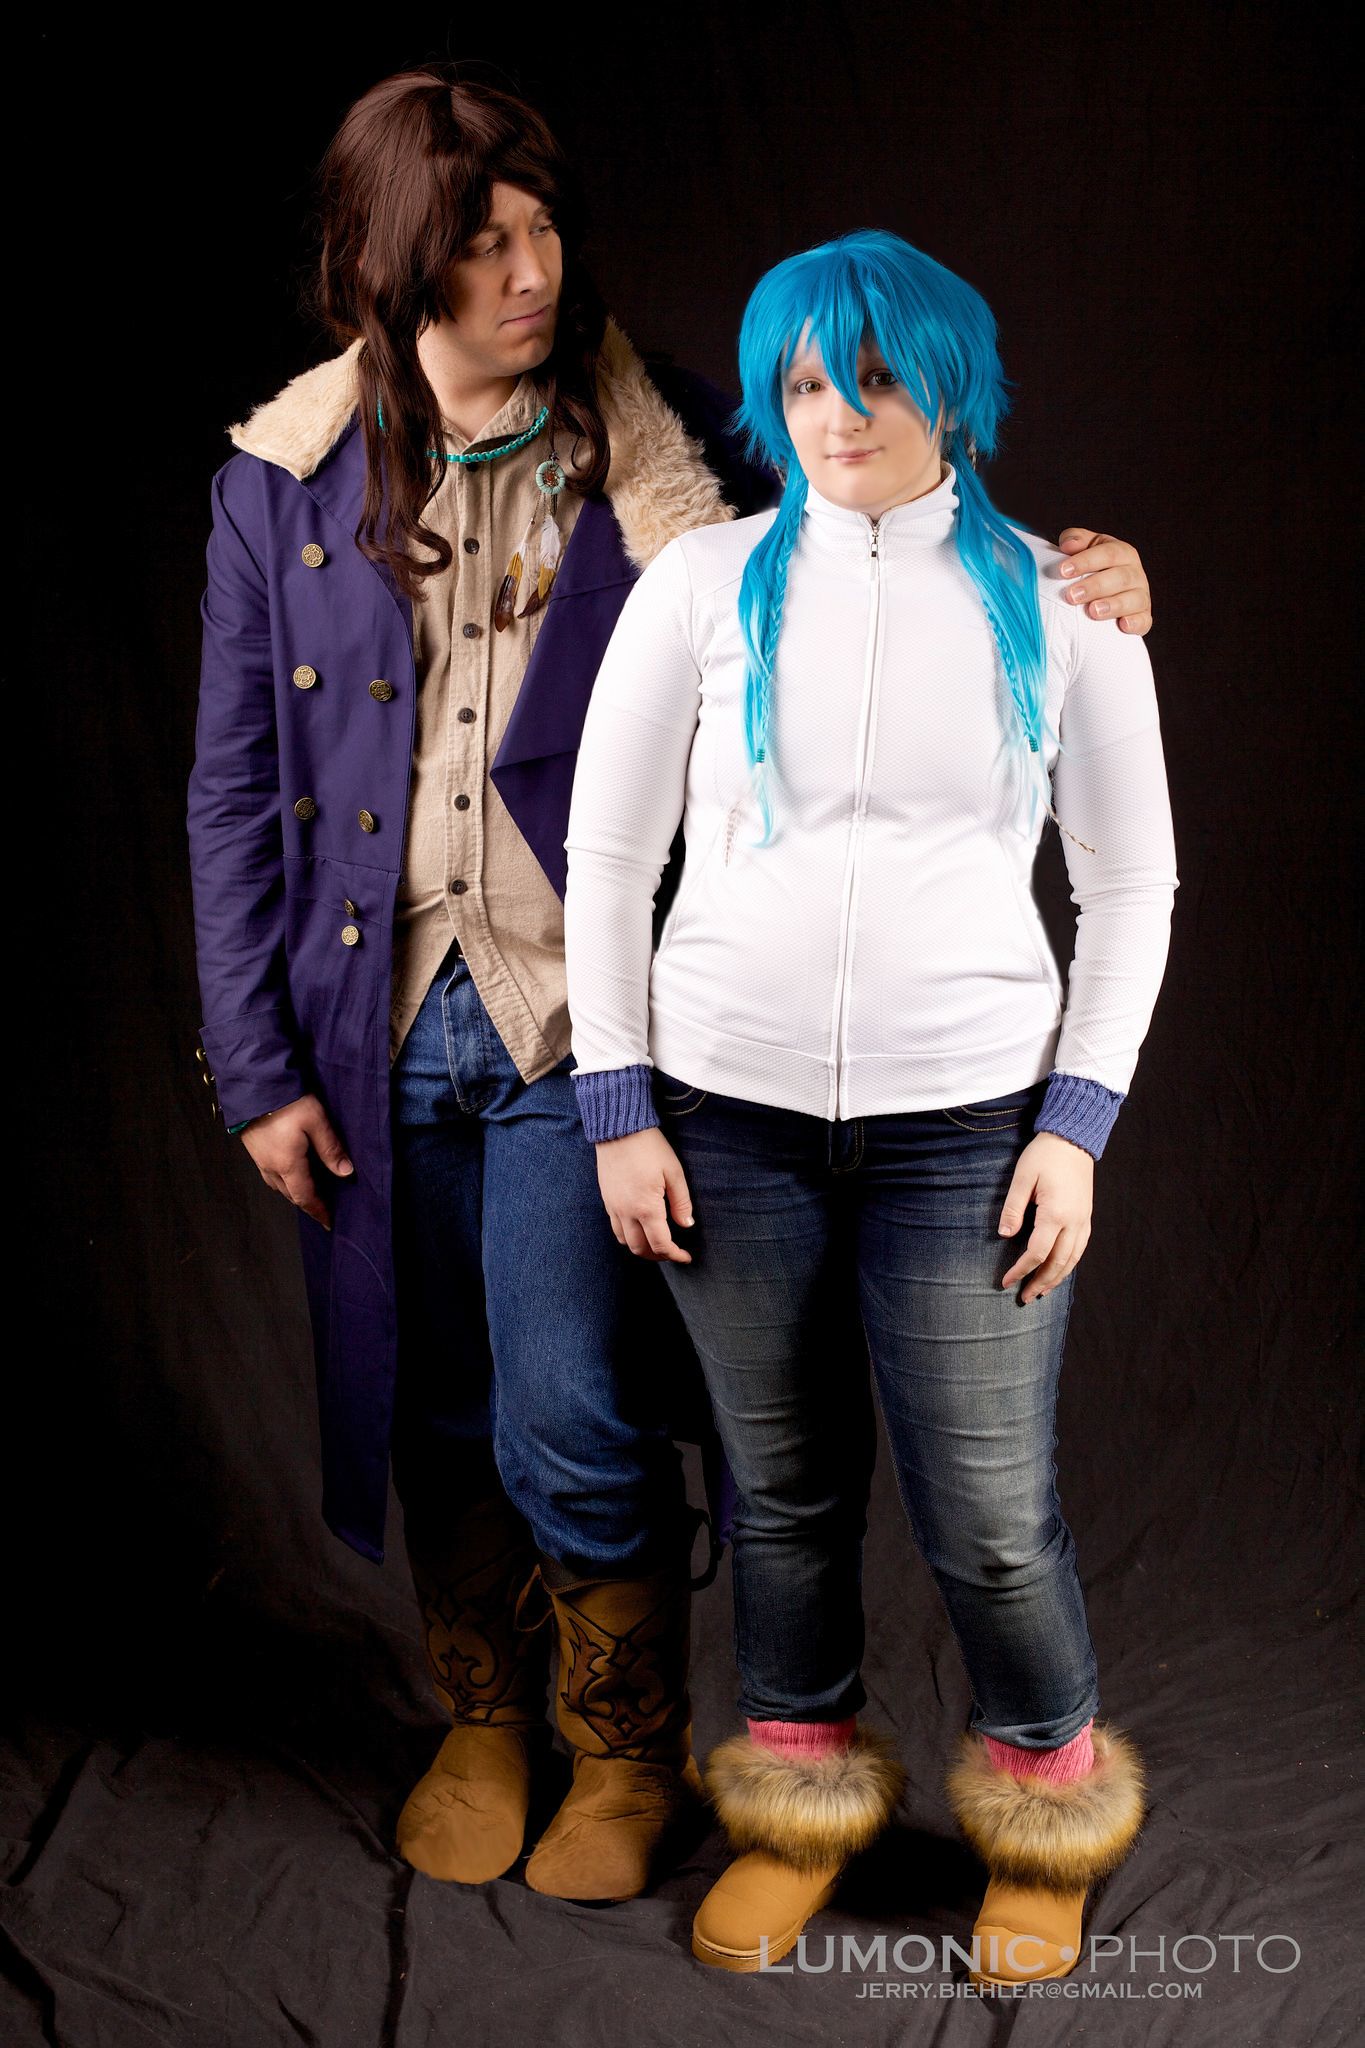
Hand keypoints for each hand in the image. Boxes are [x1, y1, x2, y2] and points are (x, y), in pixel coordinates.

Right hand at [240, 1093, 352, 1229]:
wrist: (253, 1083)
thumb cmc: (286, 1100)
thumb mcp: (316, 1121)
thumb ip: (331, 1148)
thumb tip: (346, 1172)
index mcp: (288, 1165)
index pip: (306, 1197)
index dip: (319, 1211)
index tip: (329, 1222)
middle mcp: (270, 1166)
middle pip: (291, 1195)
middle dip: (308, 1204)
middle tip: (323, 1208)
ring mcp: (259, 1158)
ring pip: (278, 1185)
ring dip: (294, 1192)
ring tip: (309, 1192)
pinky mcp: (253, 1148)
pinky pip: (269, 1173)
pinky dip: (283, 1180)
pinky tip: (290, 1171)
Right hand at [595, 1127, 694, 1263]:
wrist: (618, 1129)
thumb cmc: (649, 1147)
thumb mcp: (674, 1172)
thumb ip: (681, 1202)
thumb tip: (687, 1224)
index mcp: (646, 1207)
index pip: (661, 1244)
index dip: (675, 1255)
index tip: (686, 1257)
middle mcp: (626, 1212)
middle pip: (641, 1249)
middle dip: (659, 1256)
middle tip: (673, 1252)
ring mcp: (613, 1207)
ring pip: (625, 1242)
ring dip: (642, 1248)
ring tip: (657, 1243)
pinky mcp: (606, 1200)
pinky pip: (616, 1228)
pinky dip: (629, 1236)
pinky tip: (640, 1227)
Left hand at [998, 1132, 1093, 1302]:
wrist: (1074, 1139)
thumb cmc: (1044, 1155)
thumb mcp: (1022, 1178)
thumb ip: (1013, 1208)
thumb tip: (1005, 1235)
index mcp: (1056, 1213)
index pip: (1037, 1253)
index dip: (1021, 1270)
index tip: (1006, 1281)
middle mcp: (1074, 1221)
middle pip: (1058, 1263)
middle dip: (1040, 1283)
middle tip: (1025, 1298)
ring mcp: (1084, 1220)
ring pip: (1072, 1259)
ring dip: (1057, 1278)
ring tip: (1042, 1292)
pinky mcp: (1087, 1216)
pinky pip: (1080, 1248)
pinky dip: (1069, 1264)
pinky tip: (1059, 1270)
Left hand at [1056, 530, 1151, 634]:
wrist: (1105, 591)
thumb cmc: (1091, 567)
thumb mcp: (1084, 547)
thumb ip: (1075, 540)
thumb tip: (1069, 546)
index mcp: (1122, 553)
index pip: (1107, 553)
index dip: (1085, 561)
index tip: (1063, 571)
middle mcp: (1135, 573)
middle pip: (1120, 577)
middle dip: (1095, 586)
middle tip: (1072, 596)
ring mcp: (1141, 596)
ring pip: (1134, 599)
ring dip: (1113, 605)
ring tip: (1093, 611)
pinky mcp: (1143, 617)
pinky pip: (1144, 621)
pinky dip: (1135, 623)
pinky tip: (1123, 625)